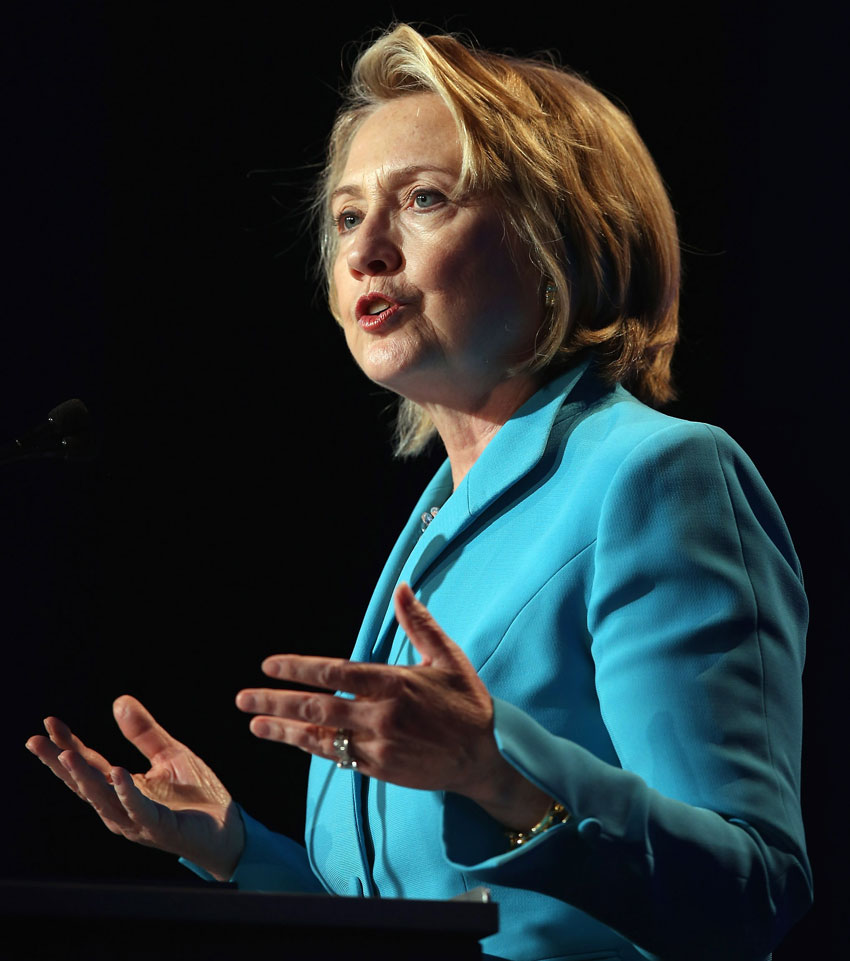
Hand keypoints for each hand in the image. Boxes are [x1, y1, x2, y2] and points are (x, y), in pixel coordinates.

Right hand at [25, 695, 243, 879]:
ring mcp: (138, 822)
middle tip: (36, 741)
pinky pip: (139, 810)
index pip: (89, 764)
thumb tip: (119, 701)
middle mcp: (122, 809)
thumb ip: (144, 732)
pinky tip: (116, 773)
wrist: (229, 828)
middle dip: (59, 763)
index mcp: (122, 791)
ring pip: (103, 800)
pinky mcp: (160, 828)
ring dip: (84, 778)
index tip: (49, 723)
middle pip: (84, 784)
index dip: (68, 744)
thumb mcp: (170, 753)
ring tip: (66, 755)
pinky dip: (126, 792)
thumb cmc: (197, 795)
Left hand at [236, 584, 549, 828]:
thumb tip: (403, 587)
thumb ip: (419, 623)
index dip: (298, 668)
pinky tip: (291, 740)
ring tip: (254, 724)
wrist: (482, 758)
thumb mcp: (447, 657)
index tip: (269, 665)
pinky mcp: (380, 769)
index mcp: (394, 683)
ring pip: (320, 737)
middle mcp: (381, 715)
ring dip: (283, 731)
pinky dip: (311, 747)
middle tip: (242, 699)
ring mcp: (378, 745)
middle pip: (316, 708)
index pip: (335, 673)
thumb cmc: (466, 703)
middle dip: (275, 703)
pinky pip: (338, 756)